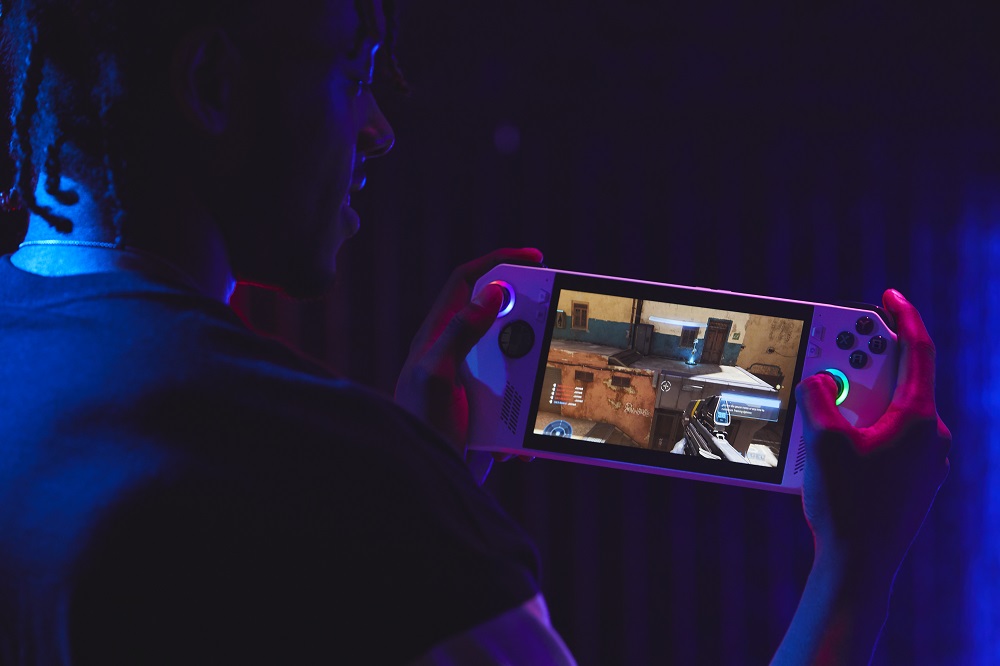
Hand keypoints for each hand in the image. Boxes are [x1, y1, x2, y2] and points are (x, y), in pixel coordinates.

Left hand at [395, 248, 543, 467]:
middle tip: (554, 325)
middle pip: (500, 315)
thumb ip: (460, 332)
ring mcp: (473, 380)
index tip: (536, 260)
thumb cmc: (419, 428)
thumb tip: (493, 291)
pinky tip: (525, 434)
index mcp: (436, 335)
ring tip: (543, 390)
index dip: (499, 262)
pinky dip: (529, 410)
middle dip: (529, 321)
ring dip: (533, 374)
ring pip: (517, 357)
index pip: (466, 281)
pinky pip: (520, 396)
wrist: (425, 483)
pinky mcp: (488, 407)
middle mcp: (455, 352)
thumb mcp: (436, 375)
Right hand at [771, 289, 950, 665]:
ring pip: (892, 412)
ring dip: (859, 399)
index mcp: (919, 419)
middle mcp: (931, 437)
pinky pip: (890, 439)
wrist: (861, 566)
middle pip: (898, 381)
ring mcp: (925, 461)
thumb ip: (820, 399)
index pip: (917, 352)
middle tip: (834, 354)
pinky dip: (864, 427)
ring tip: (824, 405)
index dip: (900, 318)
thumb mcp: (824, 442)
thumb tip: (820, 381)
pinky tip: (834, 442)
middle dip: (863, 364)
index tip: (887, 298)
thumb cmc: (849, 506)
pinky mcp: (913, 481)